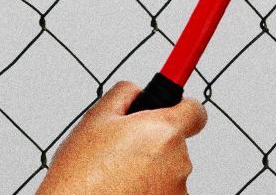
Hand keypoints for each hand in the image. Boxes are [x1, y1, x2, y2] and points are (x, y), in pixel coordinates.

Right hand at [38, 81, 208, 194]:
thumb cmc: (80, 174)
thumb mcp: (95, 120)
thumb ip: (124, 95)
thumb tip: (137, 90)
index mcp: (164, 131)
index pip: (195, 111)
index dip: (182, 109)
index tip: (173, 111)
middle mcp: (179, 160)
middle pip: (176, 142)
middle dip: (154, 144)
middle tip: (123, 154)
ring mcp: (177, 187)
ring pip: (169, 168)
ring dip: (151, 170)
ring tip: (117, 176)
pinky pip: (165, 190)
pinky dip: (150, 189)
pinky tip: (125, 190)